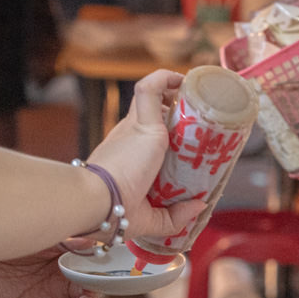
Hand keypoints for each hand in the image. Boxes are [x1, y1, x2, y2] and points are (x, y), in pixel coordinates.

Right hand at [85, 70, 206, 238]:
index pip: (145, 139)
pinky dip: (166, 78)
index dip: (165, 136)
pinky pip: (151, 88)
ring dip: (172, 89)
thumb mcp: (150, 220)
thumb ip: (175, 216)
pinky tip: (185, 79)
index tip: (185, 143)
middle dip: (174, 113)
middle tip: (198, 120)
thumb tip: (199, 204)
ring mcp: (132, 127)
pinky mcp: (142, 122)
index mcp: (125, 160)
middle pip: (152, 115)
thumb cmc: (114, 213)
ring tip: (194, 93)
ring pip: (152, 96)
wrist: (99, 203)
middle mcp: (126, 138)